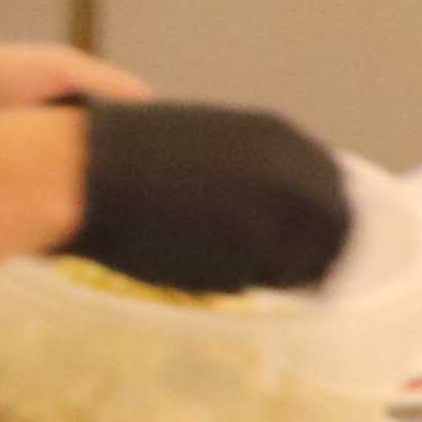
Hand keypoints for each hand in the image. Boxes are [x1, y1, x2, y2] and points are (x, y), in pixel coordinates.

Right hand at [64, 100, 354, 294]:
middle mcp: (289, 176)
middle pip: (337, 231)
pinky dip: (238, 280)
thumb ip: (260, 168)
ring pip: (302, 264)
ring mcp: (270, 220)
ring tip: (226, 260)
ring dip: (278, 271)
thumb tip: (289, 203)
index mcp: (281, 138)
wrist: (85, 173)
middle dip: (319, 253)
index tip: (310, 237)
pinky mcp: (241, 261)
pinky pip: (257, 282)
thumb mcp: (214, 141)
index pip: (336, 188)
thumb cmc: (132, 153)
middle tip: (288, 271)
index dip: (326, 218)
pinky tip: (197, 262)